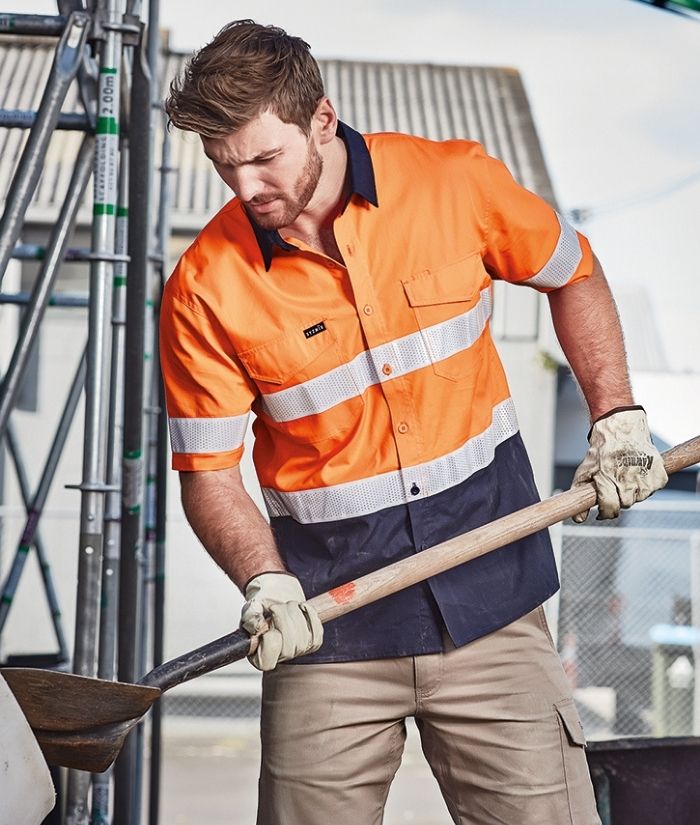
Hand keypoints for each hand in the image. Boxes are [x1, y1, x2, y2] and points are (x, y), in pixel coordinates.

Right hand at [240, 572, 322, 670]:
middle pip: (289, 646)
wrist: (276, 601)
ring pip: (303, 637)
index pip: (267, 661)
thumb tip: (259, 627)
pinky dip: (310, 613)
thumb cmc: (262, 609)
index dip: (269, 639)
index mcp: (258, 657)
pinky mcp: (313, 643)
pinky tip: (300, 608)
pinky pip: (317, 630)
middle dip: (283, 618)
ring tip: (286, 606)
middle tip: (275, 607)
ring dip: (294, 613)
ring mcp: (298, 651)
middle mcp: (280, 658)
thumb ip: (251, 618)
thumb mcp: (250, 610)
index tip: (266, 624)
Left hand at [572, 407, 666, 521]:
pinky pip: (653, 489)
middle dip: (618, 498)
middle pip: (626, 504)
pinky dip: (646, 484)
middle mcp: (627, 478)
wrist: (621, 428)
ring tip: (625, 475)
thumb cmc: (601, 450)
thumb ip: (580, 495)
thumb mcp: (585, 470)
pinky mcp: (659, 473)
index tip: (603, 510)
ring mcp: (645, 476)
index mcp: (607, 477)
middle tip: (615, 484)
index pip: (610, 508)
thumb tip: (578, 519)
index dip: (605, 512)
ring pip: (640, 497)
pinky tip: (638, 471)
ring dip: (633, 491)